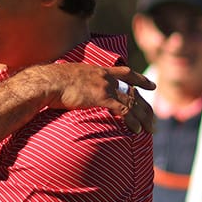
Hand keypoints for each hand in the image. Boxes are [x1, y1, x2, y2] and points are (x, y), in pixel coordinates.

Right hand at [36, 63, 154, 133]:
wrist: (48, 82)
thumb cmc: (52, 82)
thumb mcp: (69, 77)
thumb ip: (78, 82)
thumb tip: (73, 90)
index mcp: (100, 71)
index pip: (127, 73)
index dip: (140, 80)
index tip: (151, 86)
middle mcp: (107, 78)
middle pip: (134, 92)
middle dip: (145, 107)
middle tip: (153, 119)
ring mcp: (105, 87)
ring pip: (133, 103)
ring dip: (143, 118)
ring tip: (150, 129)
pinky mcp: (102, 98)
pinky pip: (124, 111)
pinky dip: (132, 121)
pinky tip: (137, 130)